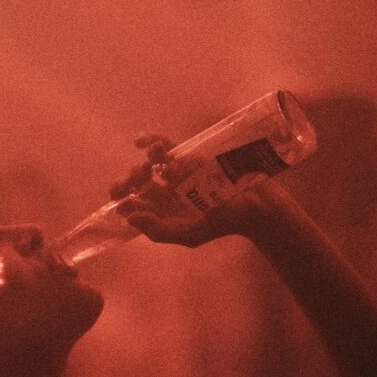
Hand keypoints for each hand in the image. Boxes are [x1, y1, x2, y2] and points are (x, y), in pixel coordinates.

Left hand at [112, 133, 301, 247]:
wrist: (253, 207)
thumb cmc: (222, 223)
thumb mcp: (188, 235)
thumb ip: (158, 230)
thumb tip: (129, 218)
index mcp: (163, 211)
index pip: (134, 204)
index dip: (122, 201)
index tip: (122, 201)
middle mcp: (167, 191)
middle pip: (138, 182)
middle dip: (128, 181)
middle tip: (133, 183)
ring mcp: (178, 172)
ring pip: (150, 163)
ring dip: (142, 163)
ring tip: (145, 168)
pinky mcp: (190, 156)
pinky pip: (168, 146)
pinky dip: (152, 141)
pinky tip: (141, 142)